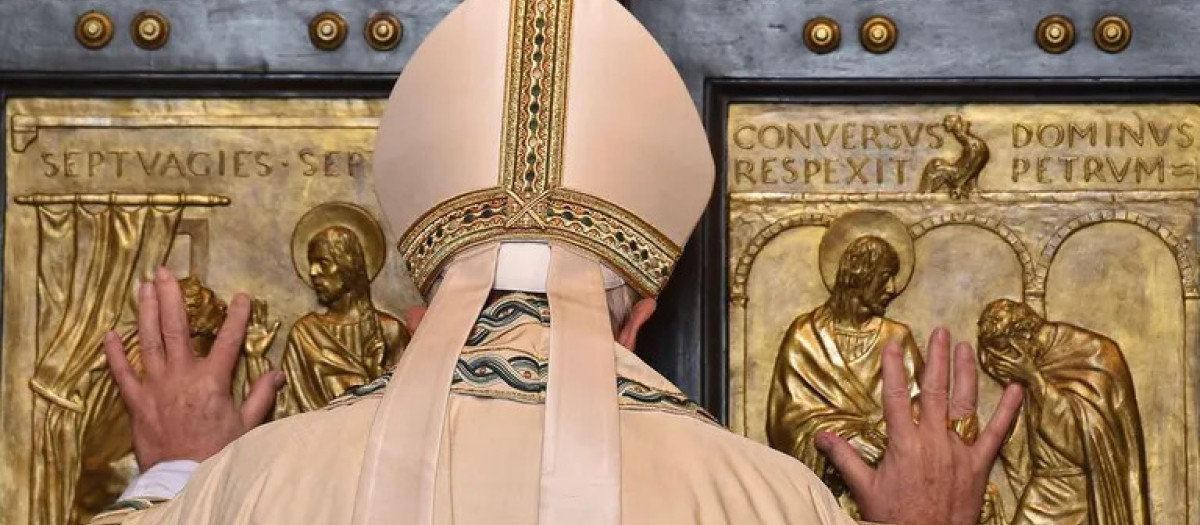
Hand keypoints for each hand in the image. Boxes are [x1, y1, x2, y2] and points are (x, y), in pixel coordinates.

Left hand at [103, 267, 285, 469]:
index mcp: (213, 380)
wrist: (185, 480)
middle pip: (176, 328)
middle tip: (165, 271)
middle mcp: (182, 376)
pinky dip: (115, 354)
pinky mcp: (137, 402)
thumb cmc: (219, 452)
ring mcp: (156, 387)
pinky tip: (110, 333)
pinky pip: (122, 374)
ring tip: (142, 287)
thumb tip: (277, 374)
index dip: (237, 316)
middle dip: (171, 297)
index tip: (241, 296)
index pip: (229, 340)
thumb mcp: (247, 425)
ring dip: (144, 312)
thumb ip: (261, 396)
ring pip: (148, 341)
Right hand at [815, 328, 1023, 524]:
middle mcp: (932, 440)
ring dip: (965, 374)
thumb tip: (820, 437)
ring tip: (966, 348)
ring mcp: (959, 451)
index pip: (895, 396)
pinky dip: (1008, 411)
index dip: (894, 368)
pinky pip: (996, 433)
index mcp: (903, 443)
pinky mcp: (979, 464)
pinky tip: (1017, 390)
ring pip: (964, 404)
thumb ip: (845, 458)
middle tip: (940, 333)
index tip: (895, 344)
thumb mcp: (865, 488)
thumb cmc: (896, 518)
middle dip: (936, 359)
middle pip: (933, 391)